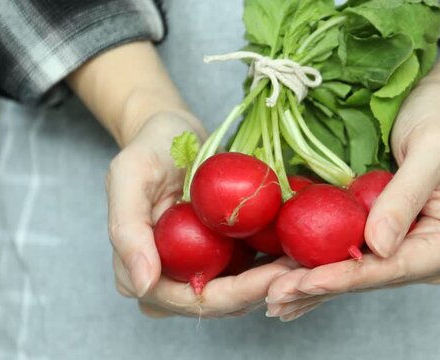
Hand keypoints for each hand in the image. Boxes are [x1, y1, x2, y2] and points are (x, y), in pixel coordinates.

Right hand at [67, 41, 299, 317]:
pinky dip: (277, 261)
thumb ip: (127, 230)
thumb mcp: (128, 177)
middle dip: (269, 289)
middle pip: (227, 302)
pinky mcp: (222, 255)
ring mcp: (200, 269)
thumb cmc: (147, 149)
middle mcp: (172, 281)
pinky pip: (253, 267)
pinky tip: (304, 246)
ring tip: (312, 259)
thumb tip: (143, 285)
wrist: (171, 132)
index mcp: (142, 274)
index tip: (278, 275)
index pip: (196, 301)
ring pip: (245, 290)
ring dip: (279, 279)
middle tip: (308, 268)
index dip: (239, 294)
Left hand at [265, 81, 439, 319]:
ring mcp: (407, 252)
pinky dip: (318, 273)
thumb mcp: (431, 149)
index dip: (346, 276)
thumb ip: (405, 196)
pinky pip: (348, 260)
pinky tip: (288, 288)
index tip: (306, 281)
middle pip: (368, 278)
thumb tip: (378, 246)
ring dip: (311, 287)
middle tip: (274, 296)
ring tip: (273, 300)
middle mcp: (430, 257)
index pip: (392, 267)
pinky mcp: (385, 241)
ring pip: (353, 276)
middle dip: (320, 287)